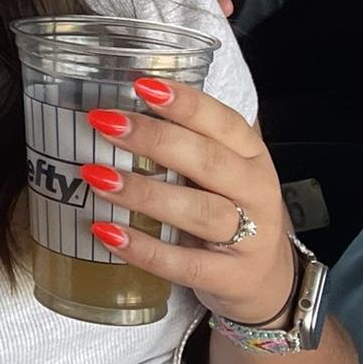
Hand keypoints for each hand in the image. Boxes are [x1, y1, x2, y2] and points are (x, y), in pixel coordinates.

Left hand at [84, 79, 295, 325]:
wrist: (266, 277)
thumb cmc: (228, 205)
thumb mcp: (220, 168)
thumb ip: (183, 140)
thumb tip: (115, 110)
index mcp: (251, 154)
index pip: (223, 121)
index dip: (185, 103)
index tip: (141, 85)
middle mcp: (256, 190)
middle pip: (208, 161)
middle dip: (154, 139)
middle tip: (105, 124)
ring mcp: (251, 237)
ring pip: (199, 211)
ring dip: (144, 192)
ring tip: (96, 177)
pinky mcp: (233, 278)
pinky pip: (186, 264)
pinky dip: (145, 249)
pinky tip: (107, 232)